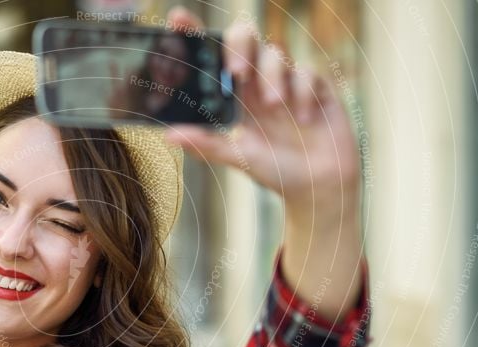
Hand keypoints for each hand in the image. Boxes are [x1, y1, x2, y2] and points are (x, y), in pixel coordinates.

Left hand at [163, 6, 359, 220]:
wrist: (318, 186)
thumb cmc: (275, 169)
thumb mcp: (237, 157)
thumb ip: (206, 144)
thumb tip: (169, 135)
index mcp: (234, 95)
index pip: (212, 56)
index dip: (196, 34)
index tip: (177, 18)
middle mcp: (258, 82)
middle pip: (245, 38)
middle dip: (239, 46)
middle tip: (235, 71)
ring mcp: (288, 81)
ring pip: (275, 53)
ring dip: (271, 76)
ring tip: (273, 106)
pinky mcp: (316, 86)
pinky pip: (306, 72)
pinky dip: (301, 91)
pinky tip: (303, 117)